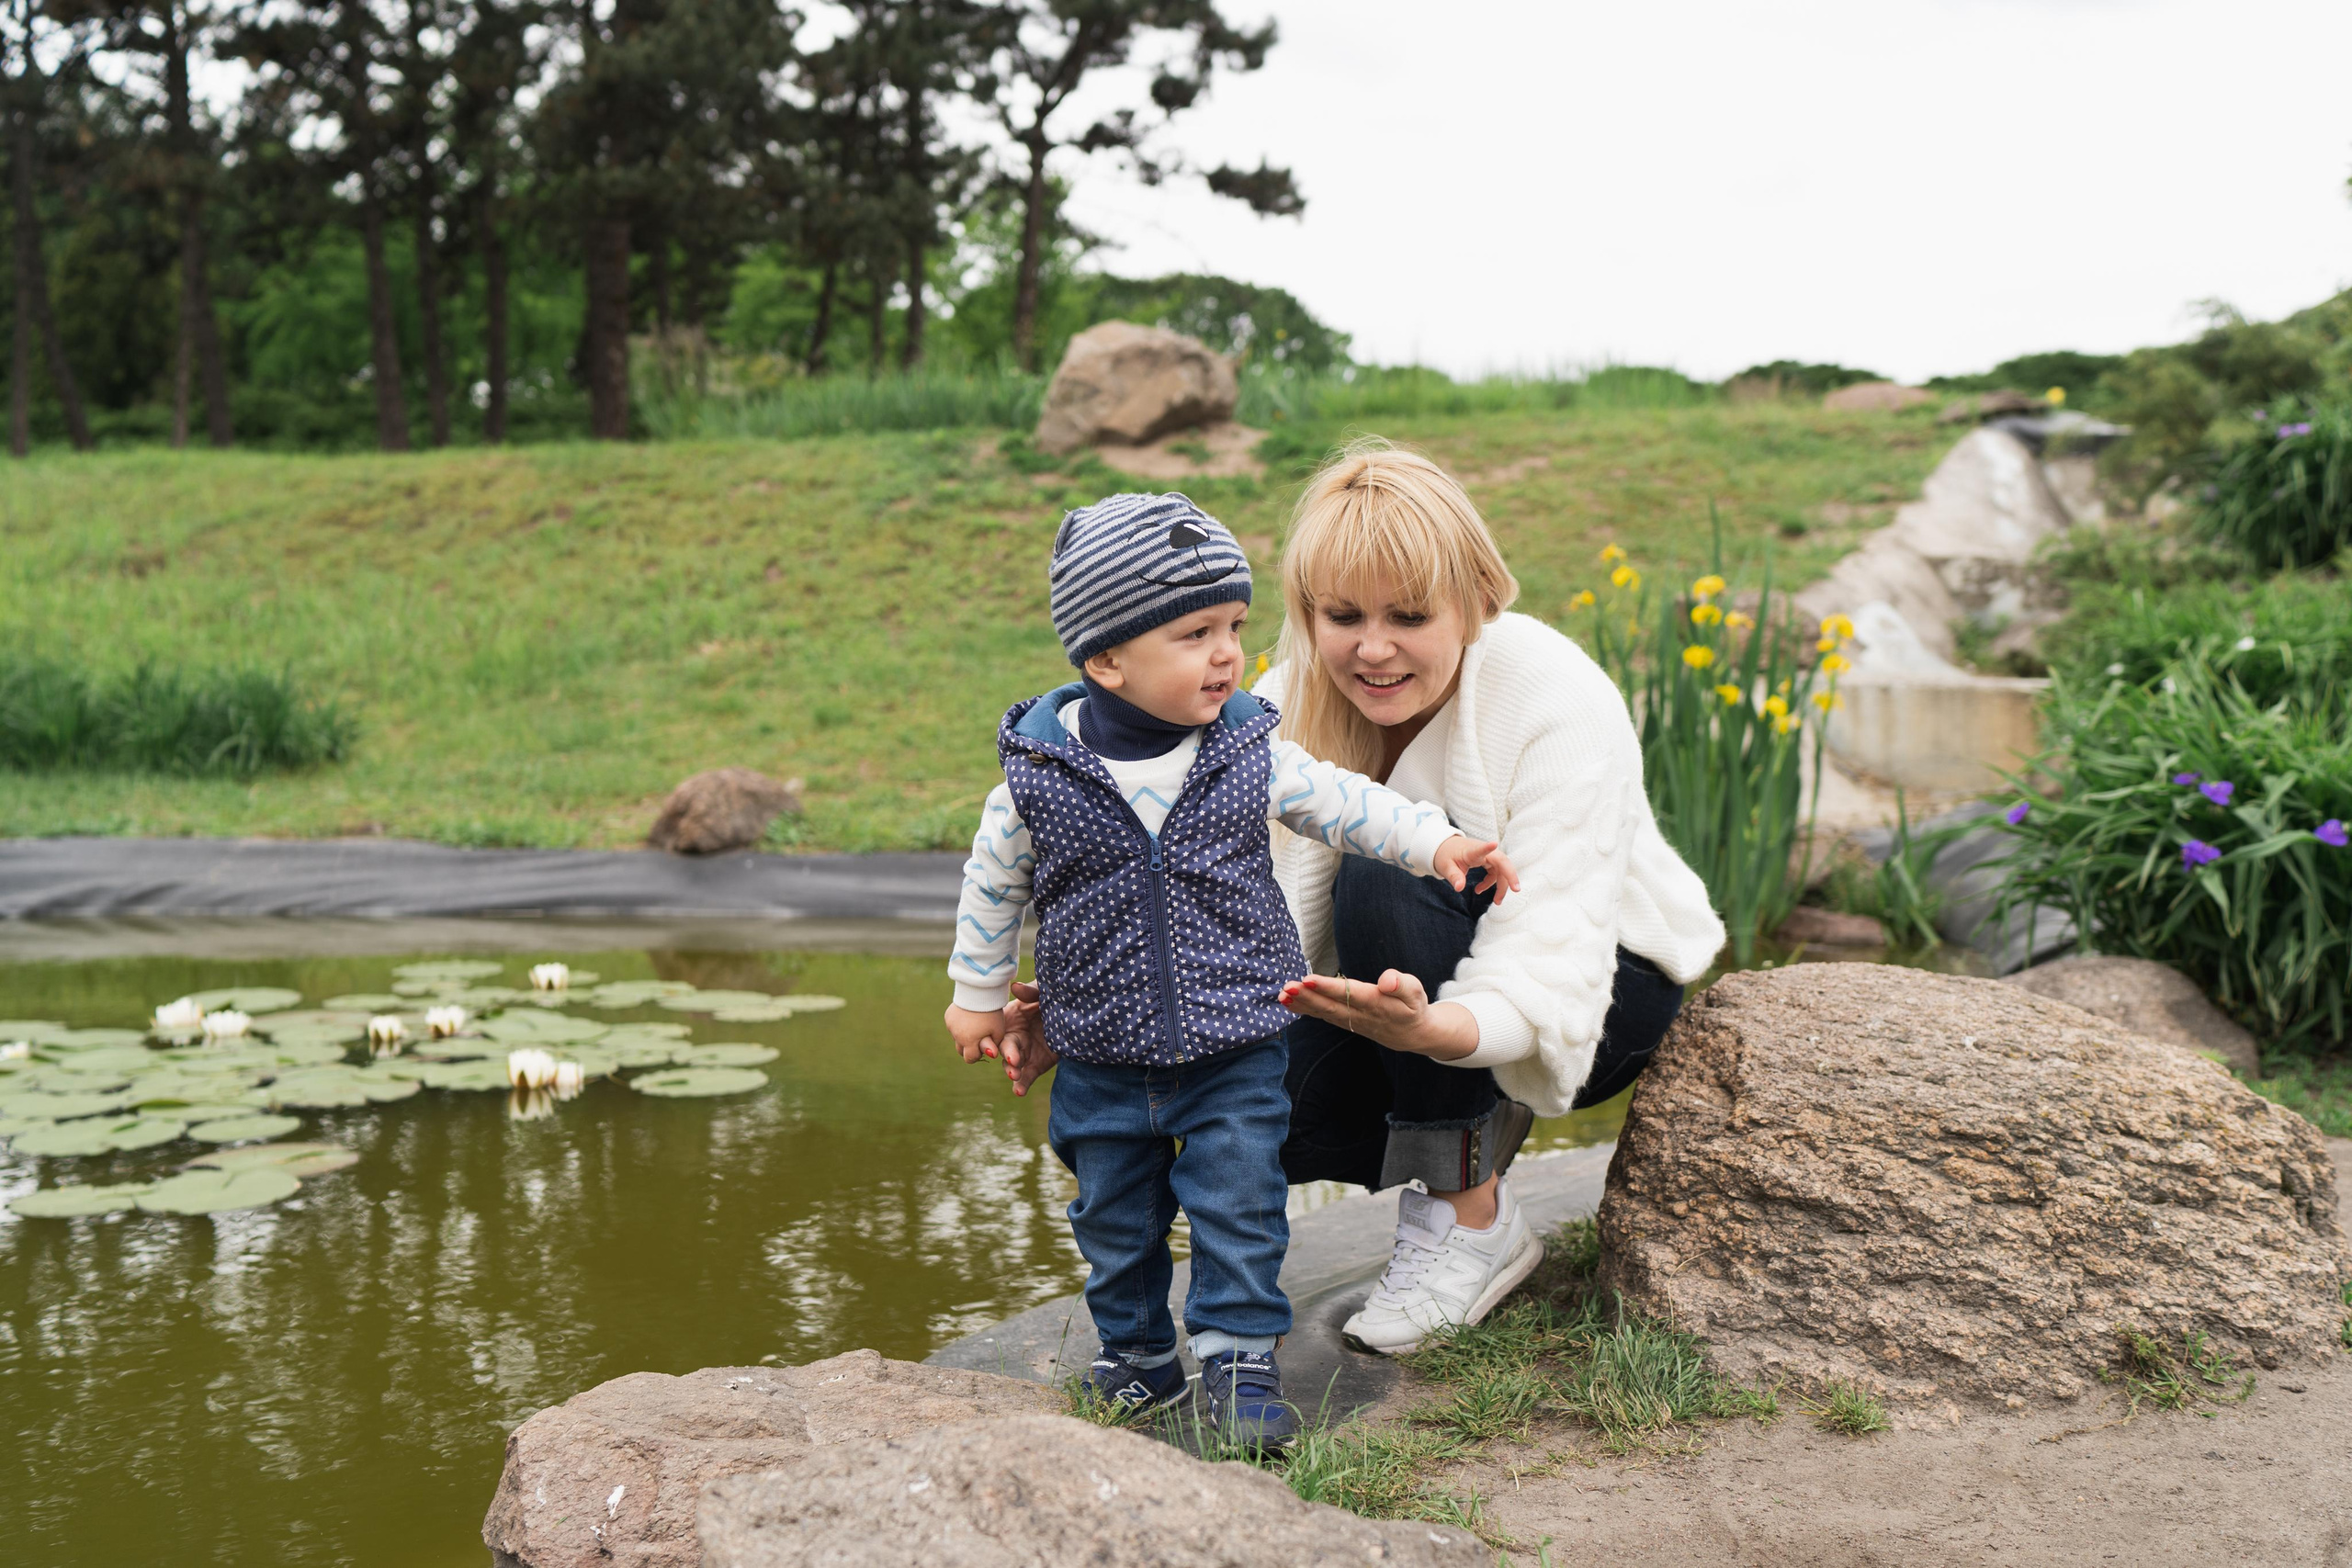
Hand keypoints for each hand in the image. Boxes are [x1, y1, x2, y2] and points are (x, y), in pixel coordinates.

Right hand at [945, 1002, 1010, 1064]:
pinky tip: (969, 1016)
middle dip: (969, 1048)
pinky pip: (953, 1026)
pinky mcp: (948, 1016)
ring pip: (956, 1038)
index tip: (983, 1048)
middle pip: (960, 1050)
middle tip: (979, 1039)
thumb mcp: (998, 1031)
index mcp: (969, 1041)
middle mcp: (957, 1035)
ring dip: (964, 1036)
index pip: (969, 1059)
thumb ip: (994, 1045)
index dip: (977, 1055)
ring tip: (975, 1026)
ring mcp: (951, 1025)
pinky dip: (959, 1025)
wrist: (980, 990)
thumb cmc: (992, 1013)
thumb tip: (991, 1054)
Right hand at [996, 981, 1057, 1096]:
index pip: (997, 1030)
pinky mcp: (1034, 1066)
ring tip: (1015, 1076)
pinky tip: (1019, 1092)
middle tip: (1014, 1061)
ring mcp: (1022, 1054)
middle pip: (1004, 1049)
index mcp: (1009, 1020)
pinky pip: (1026, 1077)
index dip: (992, 1038)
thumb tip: (1015, 987)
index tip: (994, 1046)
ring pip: (1012, 1065)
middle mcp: (1012, 1038)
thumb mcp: (1042, 994)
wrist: (1071, 1016)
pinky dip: (1021, 1085)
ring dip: (1012, 1071)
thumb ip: (1031, 992)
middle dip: (1008, 1055)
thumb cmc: (1050, 1000)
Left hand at [1277, 970, 1478, 1060]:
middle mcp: (1360, 1015)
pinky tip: (1288, 1003)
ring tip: (1282, 996)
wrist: (1413, 1035)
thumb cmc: (1413, 1007)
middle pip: (1330, 1006)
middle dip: (1307, 997)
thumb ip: (1401, 984)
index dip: (1328, 988)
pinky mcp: (1345, 1022)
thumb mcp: (1415, 992)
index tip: (1308, 979)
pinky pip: (1323, 1017)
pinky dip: (1305, 1010)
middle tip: (1287, 988)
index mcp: (1376, 1004)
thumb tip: (1386, 980)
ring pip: (1323, 1013)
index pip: (1349, 994)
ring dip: (1302, 1005)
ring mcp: (1351, 1021)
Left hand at [1432, 836, 1520, 901]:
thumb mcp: (1446, 867)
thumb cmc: (1446, 855)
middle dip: (1510, 875)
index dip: (1487, 847)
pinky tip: (1479, 890)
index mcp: (1472, 851)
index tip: (1494, 843)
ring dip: (1502, 886)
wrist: (1446, 848)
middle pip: (1502, 862)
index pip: (1480, 848)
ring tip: (1497, 901)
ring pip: (1502, 870)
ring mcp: (1488, 856)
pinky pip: (1496, 873)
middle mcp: (1484, 852)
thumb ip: (1454, 877)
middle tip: (1516, 890)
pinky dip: (1491, 883)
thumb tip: (1459, 888)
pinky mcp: (1489, 861)